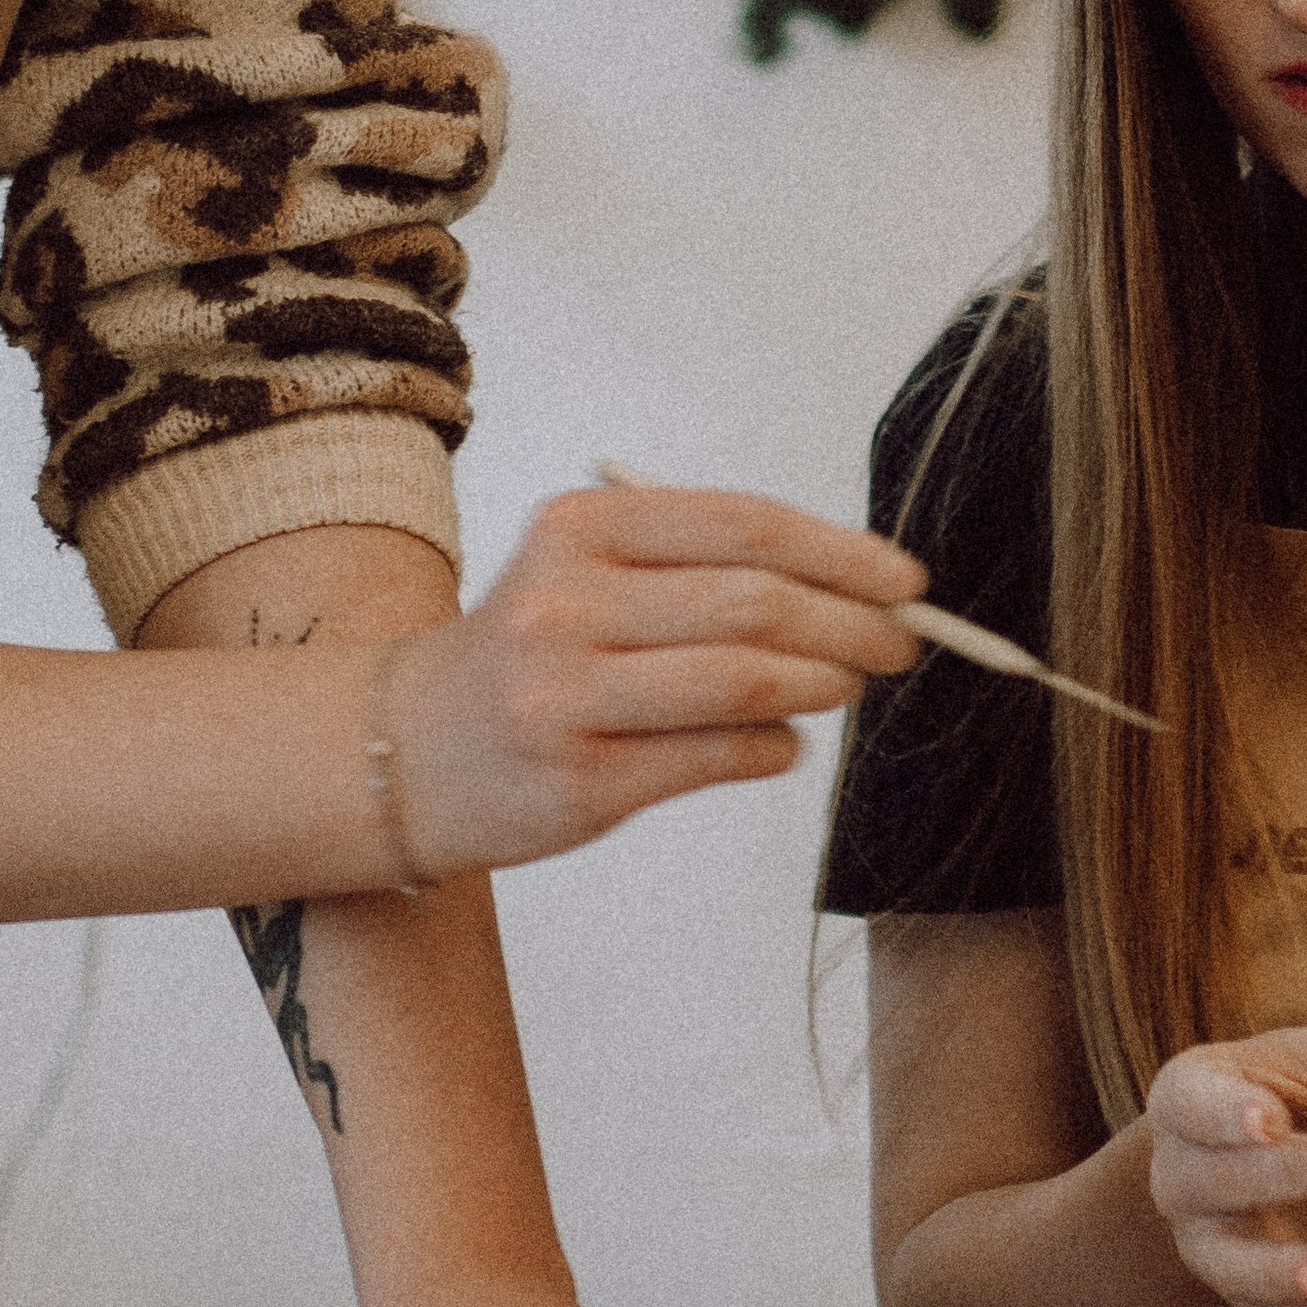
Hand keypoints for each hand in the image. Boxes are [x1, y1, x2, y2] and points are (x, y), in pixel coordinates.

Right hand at [390, 484, 927, 879]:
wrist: (402, 748)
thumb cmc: (528, 649)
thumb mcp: (586, 569)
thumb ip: (700, 568)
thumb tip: (851, 587)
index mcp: (580, 529)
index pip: (744, 525)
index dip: (841, 552)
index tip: (904, 579)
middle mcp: (566, 604)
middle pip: (754, 604)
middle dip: (851, 624)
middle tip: (901, 641)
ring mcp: (568, 696)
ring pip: (743, 683)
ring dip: (823, 684)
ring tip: (849, 684)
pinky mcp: (581, 781)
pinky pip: (718, 756)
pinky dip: (774, 745)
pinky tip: (784, 738)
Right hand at [1143, 1016, 1306, 1306]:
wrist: (1264, 1158)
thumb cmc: (1300, 1093)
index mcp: (1190, 1091)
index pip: (1194, 1102)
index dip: (1229, 1111)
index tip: (1274, 1118)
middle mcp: (1178, 1167)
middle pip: (1216, 1178)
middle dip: (1280, 1179)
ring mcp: (1199, 1234)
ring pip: (1226, 1258)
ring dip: (1280, 1272)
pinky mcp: (1232, 1287)